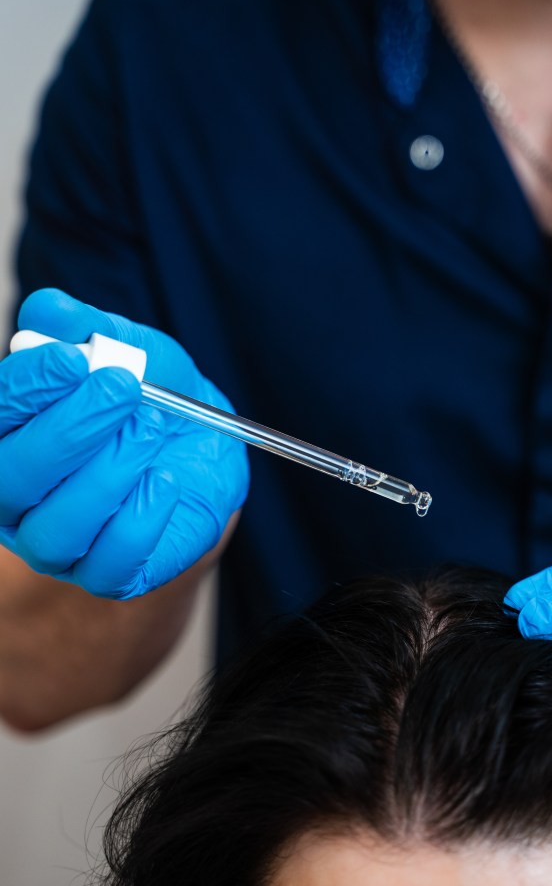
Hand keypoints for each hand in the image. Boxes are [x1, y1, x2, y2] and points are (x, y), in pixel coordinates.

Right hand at [0, 288, 248, 598]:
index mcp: (6, 438)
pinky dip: (139, 520)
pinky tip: (164, 480)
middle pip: (13, 480)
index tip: (71, 357)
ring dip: (109, 473)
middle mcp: (18, 499)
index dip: (25, 387)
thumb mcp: (127, 347)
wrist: (198, 447)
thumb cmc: (146, 398)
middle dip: (69, 430)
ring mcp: (59, 544)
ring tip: (151, 428)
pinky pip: (110, 565)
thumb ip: (86, 327)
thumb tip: (50, 311)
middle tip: (122, 387)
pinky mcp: (110, 574)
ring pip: (56, 530)